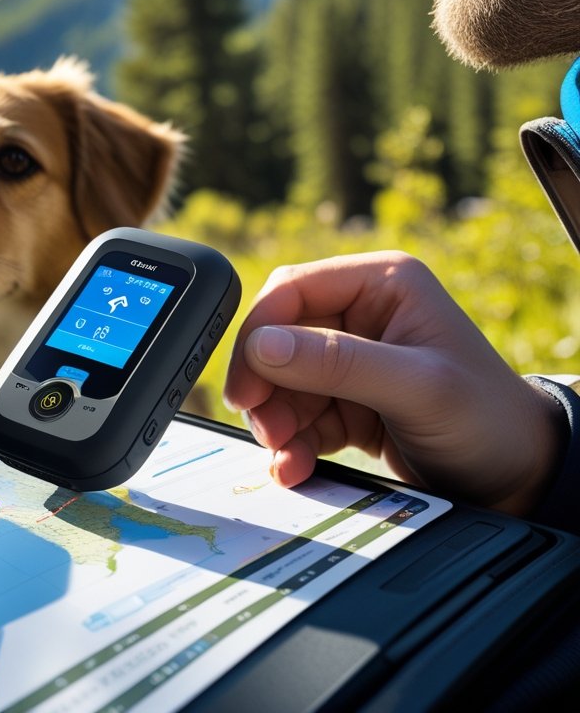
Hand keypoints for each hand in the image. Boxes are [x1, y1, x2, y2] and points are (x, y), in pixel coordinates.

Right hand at [222, 252, 564, 514]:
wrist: (518, 481)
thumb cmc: (487, 421)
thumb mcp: (415, 387)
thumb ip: (337, 362)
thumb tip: (261, 345)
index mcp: (383, 283)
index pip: (291, 290)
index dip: (258, 335)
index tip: (246, 386)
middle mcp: (363, 313)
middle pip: (277, 338)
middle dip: (266, 388)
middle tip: (265, 427)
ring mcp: (353, 358)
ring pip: (280, 381)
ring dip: (275, 421)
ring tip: (286, 455)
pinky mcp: (346, 400)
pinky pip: (297, 414)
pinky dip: (290, 442)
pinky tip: (295, 465)